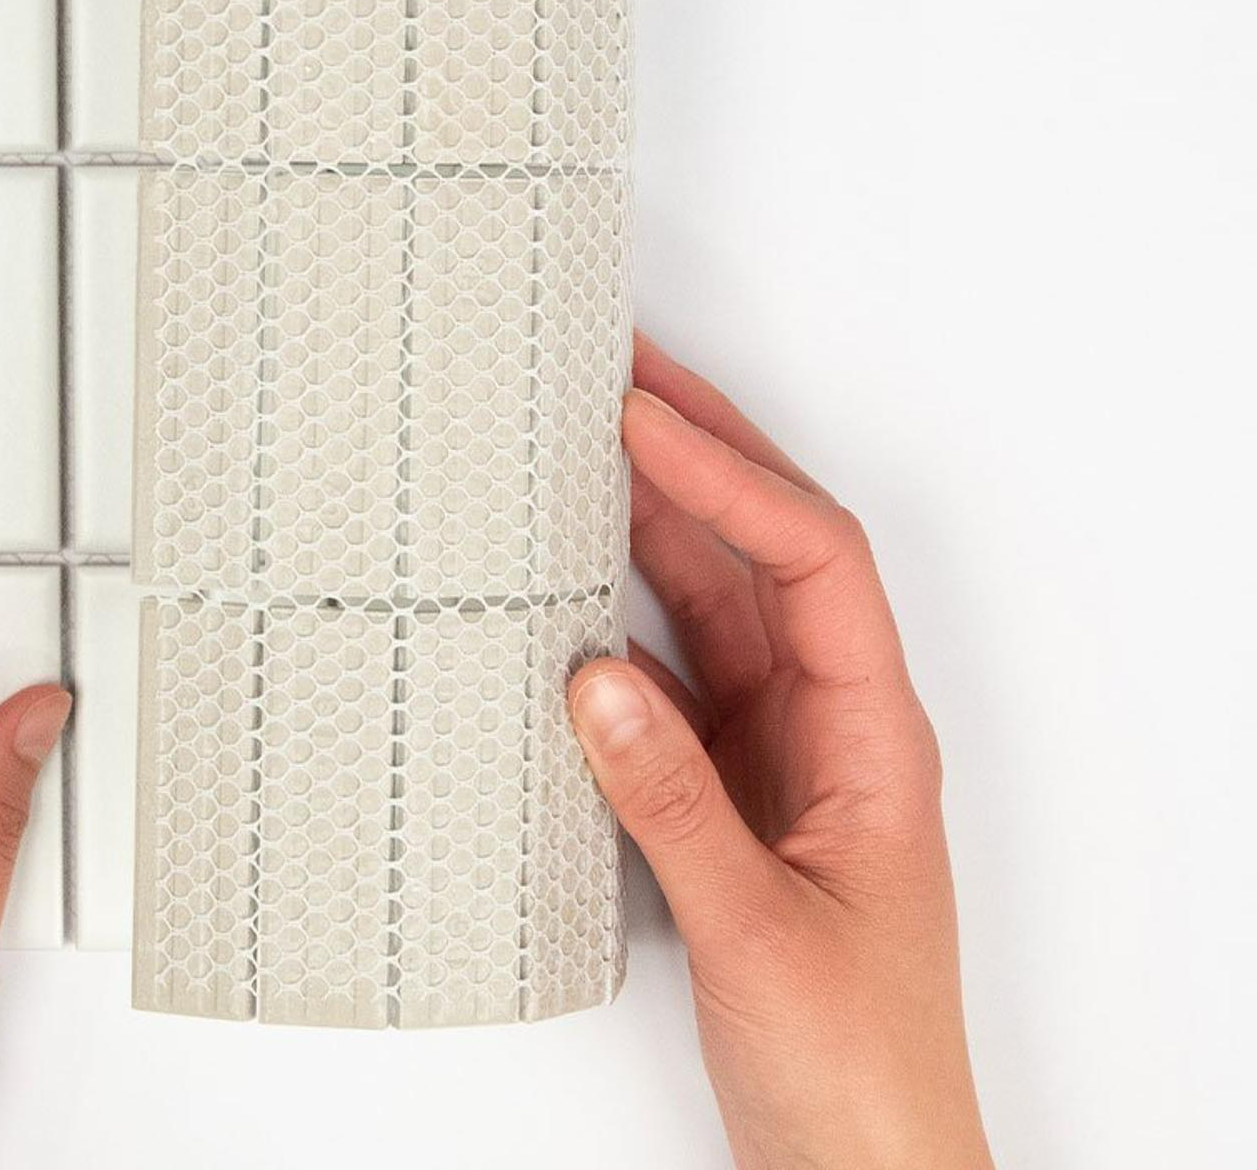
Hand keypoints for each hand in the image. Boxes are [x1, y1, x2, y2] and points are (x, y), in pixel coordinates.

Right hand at [569, 337, 990, 1169]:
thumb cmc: (860, 1070)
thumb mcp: (759, 930)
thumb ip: (671, 800)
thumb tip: (594, 677)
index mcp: (874, 732)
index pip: (811, 558)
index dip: (729, 476)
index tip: (642, 420)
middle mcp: (830, 721)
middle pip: (770, 547)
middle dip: (700, 449)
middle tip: (619, 371)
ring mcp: (776, 751)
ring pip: (713, 597)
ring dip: (656, 515)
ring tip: (587, 440)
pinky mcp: (725, 788)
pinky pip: (666, 669)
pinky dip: (614, 612)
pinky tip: (567, 585)